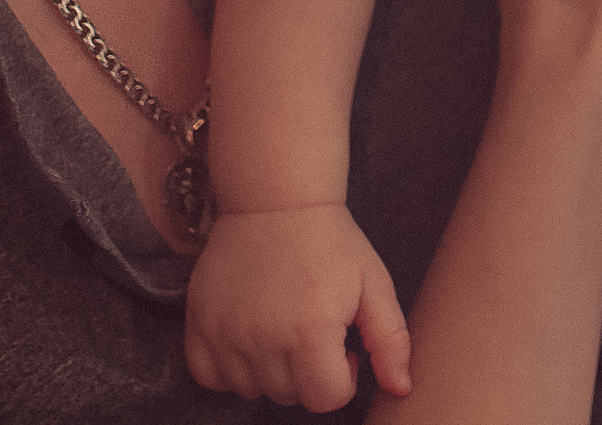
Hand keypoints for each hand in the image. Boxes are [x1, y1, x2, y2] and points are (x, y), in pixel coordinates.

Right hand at [185, 203, 411, 411]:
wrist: (275, 201)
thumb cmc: (329, 242)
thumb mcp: (374, 284)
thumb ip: (391, 341)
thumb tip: (401, 388)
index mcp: (310, 331)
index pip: (326, 399)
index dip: (343, 379)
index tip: (343, 348)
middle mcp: (263, 338)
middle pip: (290, 397)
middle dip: (309, 373)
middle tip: (314, 329)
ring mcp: (225, 333)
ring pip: (251, 390)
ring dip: (271, 371)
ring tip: (283, 328)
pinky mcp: (199, 324)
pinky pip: (210, 377)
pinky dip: (229, 368)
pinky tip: (250, 337)